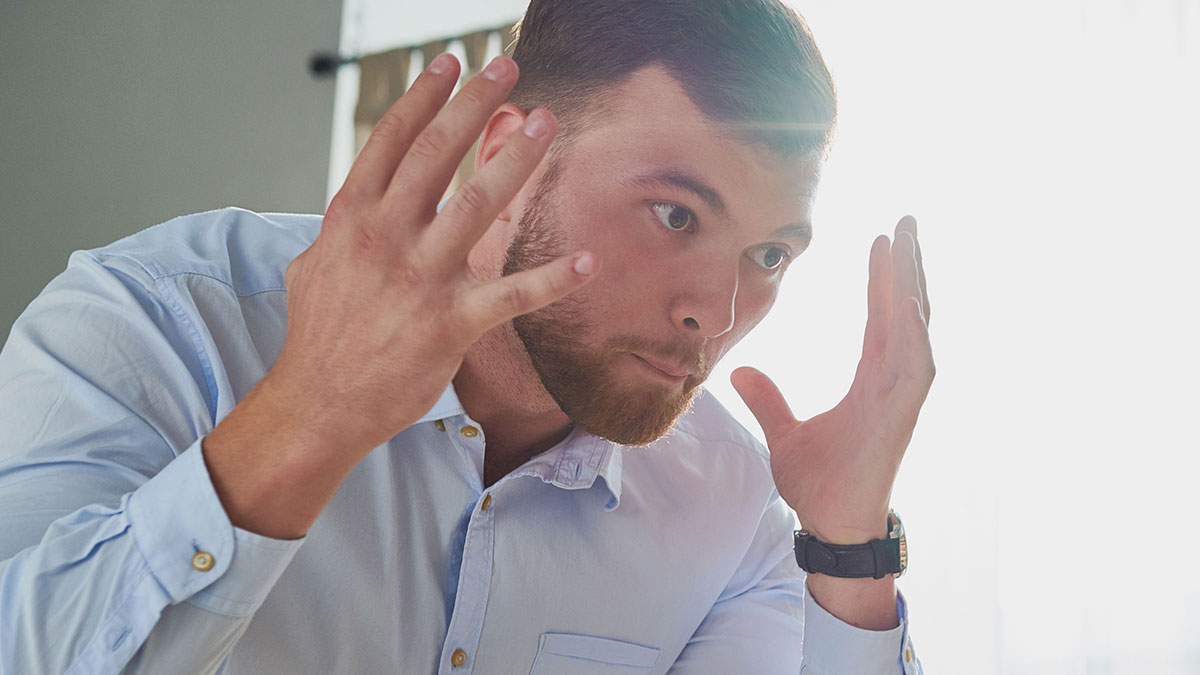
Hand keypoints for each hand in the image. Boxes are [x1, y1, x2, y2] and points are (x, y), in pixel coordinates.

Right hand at [269, 54, 595, 455]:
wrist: (318, 402)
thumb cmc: (320, 336)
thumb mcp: (312, 265)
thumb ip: (340, 228)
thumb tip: (357, 206)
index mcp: (352, 218)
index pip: (391, 141)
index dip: (423, 98)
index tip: (450, 63)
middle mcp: (387, 238)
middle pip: (437, 154)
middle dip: (474, 105)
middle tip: (507, 67)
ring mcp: (421, 279)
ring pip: (478, 204)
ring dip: (516, 160)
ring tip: (544, 123)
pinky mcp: (452, 323)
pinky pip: (513, 294)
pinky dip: (554, 278)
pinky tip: (588, 260)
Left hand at [732, 216, 932, 543]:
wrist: (829, 527)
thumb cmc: (819, 486)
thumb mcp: (784, 433)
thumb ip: (767, 401)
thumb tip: (742, 374)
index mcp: (871, 381)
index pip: (880, 317)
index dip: (882, 279)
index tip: (878, 239)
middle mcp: (892, 383)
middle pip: (904, 311)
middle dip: (906, 265)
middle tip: (905, 220)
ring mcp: (900, 398)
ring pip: (915, 329)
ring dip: (914, 284)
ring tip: (908, 241)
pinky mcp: (901, 418)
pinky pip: (915, 367)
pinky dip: (914, 333)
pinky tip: (908, 300)